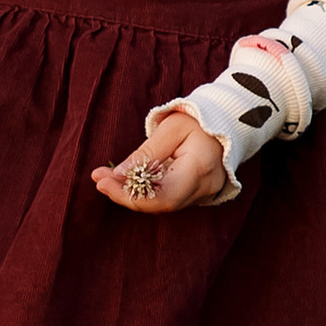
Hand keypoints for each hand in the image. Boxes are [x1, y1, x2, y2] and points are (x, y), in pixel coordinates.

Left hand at [92, 107, 228, 216]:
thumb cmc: (197, 121)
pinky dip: (146, 192)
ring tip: (108, 178)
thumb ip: (146, 153)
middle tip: (99, 180)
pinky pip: (168, 199)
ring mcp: (204, 194)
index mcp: (200, 167)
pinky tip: (127, 180)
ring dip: (132, 194)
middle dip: (126, 195)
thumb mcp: (171, 128)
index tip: (103, 182)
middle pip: (160, 204)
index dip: (130, 195)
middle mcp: (205, 187)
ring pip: (162, 204)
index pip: (162, 195)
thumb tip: (118, 175)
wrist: (226, 123)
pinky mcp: (198, 195)